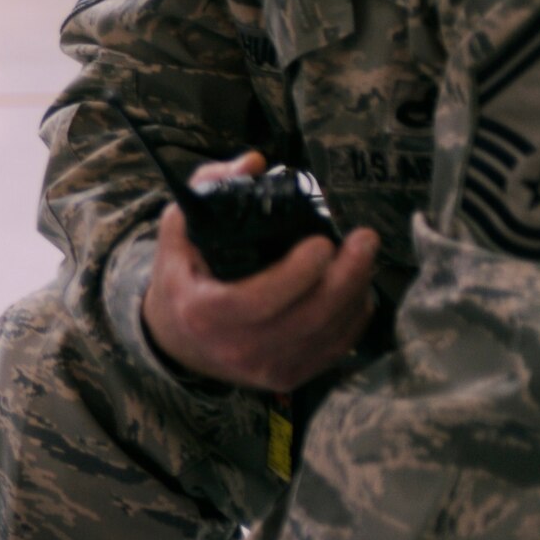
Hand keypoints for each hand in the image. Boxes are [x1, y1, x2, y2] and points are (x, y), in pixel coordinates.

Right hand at [141, 152, 379, 392]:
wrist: (175, 340)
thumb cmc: (181, 278)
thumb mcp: (178, 230)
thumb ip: (209, 189)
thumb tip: (254, 162)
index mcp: (205, 313)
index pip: (261, 300)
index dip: (298, 274)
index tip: (323, 241)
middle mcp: (237, 348)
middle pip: (307, 319)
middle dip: (346, 277)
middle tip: (364, 239)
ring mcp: (267, 368)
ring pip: (328, 335)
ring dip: (356, 293)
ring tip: (364, 256)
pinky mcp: (289, 377)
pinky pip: (335, 349)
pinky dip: (354, 318)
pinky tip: (359, 288)